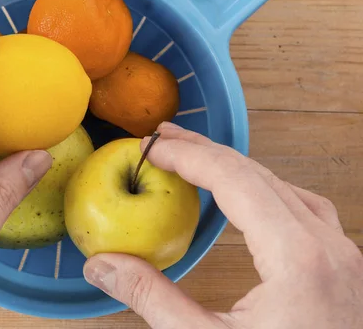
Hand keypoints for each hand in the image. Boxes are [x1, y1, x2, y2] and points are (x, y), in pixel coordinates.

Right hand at [83, 122, 362, 328]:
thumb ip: (151, 299)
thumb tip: (101, 266)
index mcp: (297, 258)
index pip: (235, 180)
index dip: (187, 156)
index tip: (151, 147)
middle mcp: (327, 246)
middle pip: (258, 174)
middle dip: (204, 152)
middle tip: (162, 140)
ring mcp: (342, 255)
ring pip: (284, 186)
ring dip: (235, 168)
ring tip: (195, 158)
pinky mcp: (343, 268)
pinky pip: (303, 209)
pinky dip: (264, 190)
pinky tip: (246, 196)